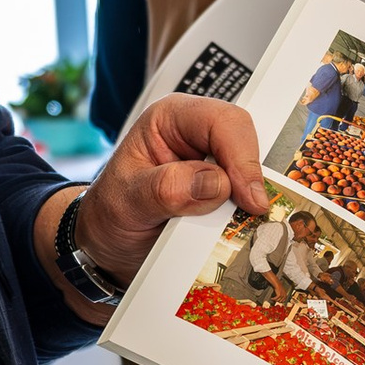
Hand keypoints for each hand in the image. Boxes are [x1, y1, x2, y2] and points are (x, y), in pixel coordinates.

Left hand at [39, 94, 265, 300]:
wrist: (109, 245)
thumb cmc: (110, 214)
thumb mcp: (127, 202)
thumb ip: (165, 189)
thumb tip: (215, 182)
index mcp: (171, 119)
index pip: (221, 121)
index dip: (241, 156)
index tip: (247, 198)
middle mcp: (197, 135)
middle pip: (247, 141)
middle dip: (252, 177)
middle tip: (253, 213)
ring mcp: (213, 163)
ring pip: (255, 169)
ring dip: (254, 198)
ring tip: (250, 225)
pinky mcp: (223, 189)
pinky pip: (250, 195)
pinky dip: (250, 214)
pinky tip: (246, 229)